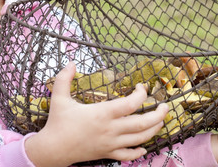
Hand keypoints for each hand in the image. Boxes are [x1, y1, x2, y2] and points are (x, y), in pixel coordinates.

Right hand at [24, 62, 168, 166]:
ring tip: (160, 121)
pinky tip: (144, 146)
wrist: (52, 149)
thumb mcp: (59, 98)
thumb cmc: (57, 122)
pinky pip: (128, 155)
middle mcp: (110, 129)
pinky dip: (139, 151)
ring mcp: (111, 143)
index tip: (141, 87)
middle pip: (142, 123)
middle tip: (165, 106)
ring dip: (154, 129)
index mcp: (102, 114)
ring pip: (140, 139)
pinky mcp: (108, 153)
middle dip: (158, 115)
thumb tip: (71, 62)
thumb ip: (64, 78)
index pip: (131, 104)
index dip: (141, 94)